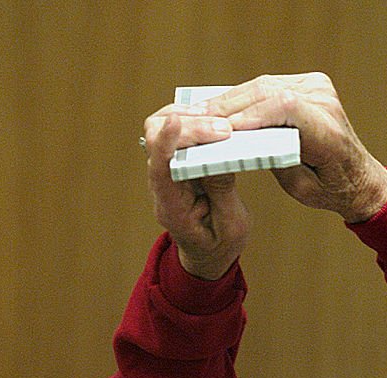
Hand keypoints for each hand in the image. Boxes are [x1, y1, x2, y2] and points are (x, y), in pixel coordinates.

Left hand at [143, 105, 250, 278]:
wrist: (208, 251)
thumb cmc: (219, 242)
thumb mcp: (232, 225)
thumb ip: (222, 191)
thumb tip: (217, 155)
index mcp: (172, 209)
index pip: (159, 169)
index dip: (165, 142)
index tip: (178, 121)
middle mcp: (161, 187)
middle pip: (155, 141)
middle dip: (189, 127)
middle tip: (223, 127)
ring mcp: (164, 172)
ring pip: (158, 130)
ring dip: (186, 118)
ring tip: (216, 119)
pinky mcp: (173, 162)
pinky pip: (172, 133)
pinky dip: (190, 120)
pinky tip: (210, 119)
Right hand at [203, 73, 386, 221]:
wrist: (357, 176)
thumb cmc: (328, 189)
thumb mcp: (300, 187)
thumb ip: (275, 161)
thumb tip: (241, 142)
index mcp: (327, 130)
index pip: (285, 108)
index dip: (249, 115)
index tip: (221, 129)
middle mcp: (324, 101)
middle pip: (268, 92)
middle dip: (230, 106)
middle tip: (195, 118)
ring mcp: (318, 87)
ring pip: (264, 85)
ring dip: (231, 99)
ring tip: (200, 112)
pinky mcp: (309, 83)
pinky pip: (268, 86)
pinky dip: (243, 97)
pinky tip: (220, 107)